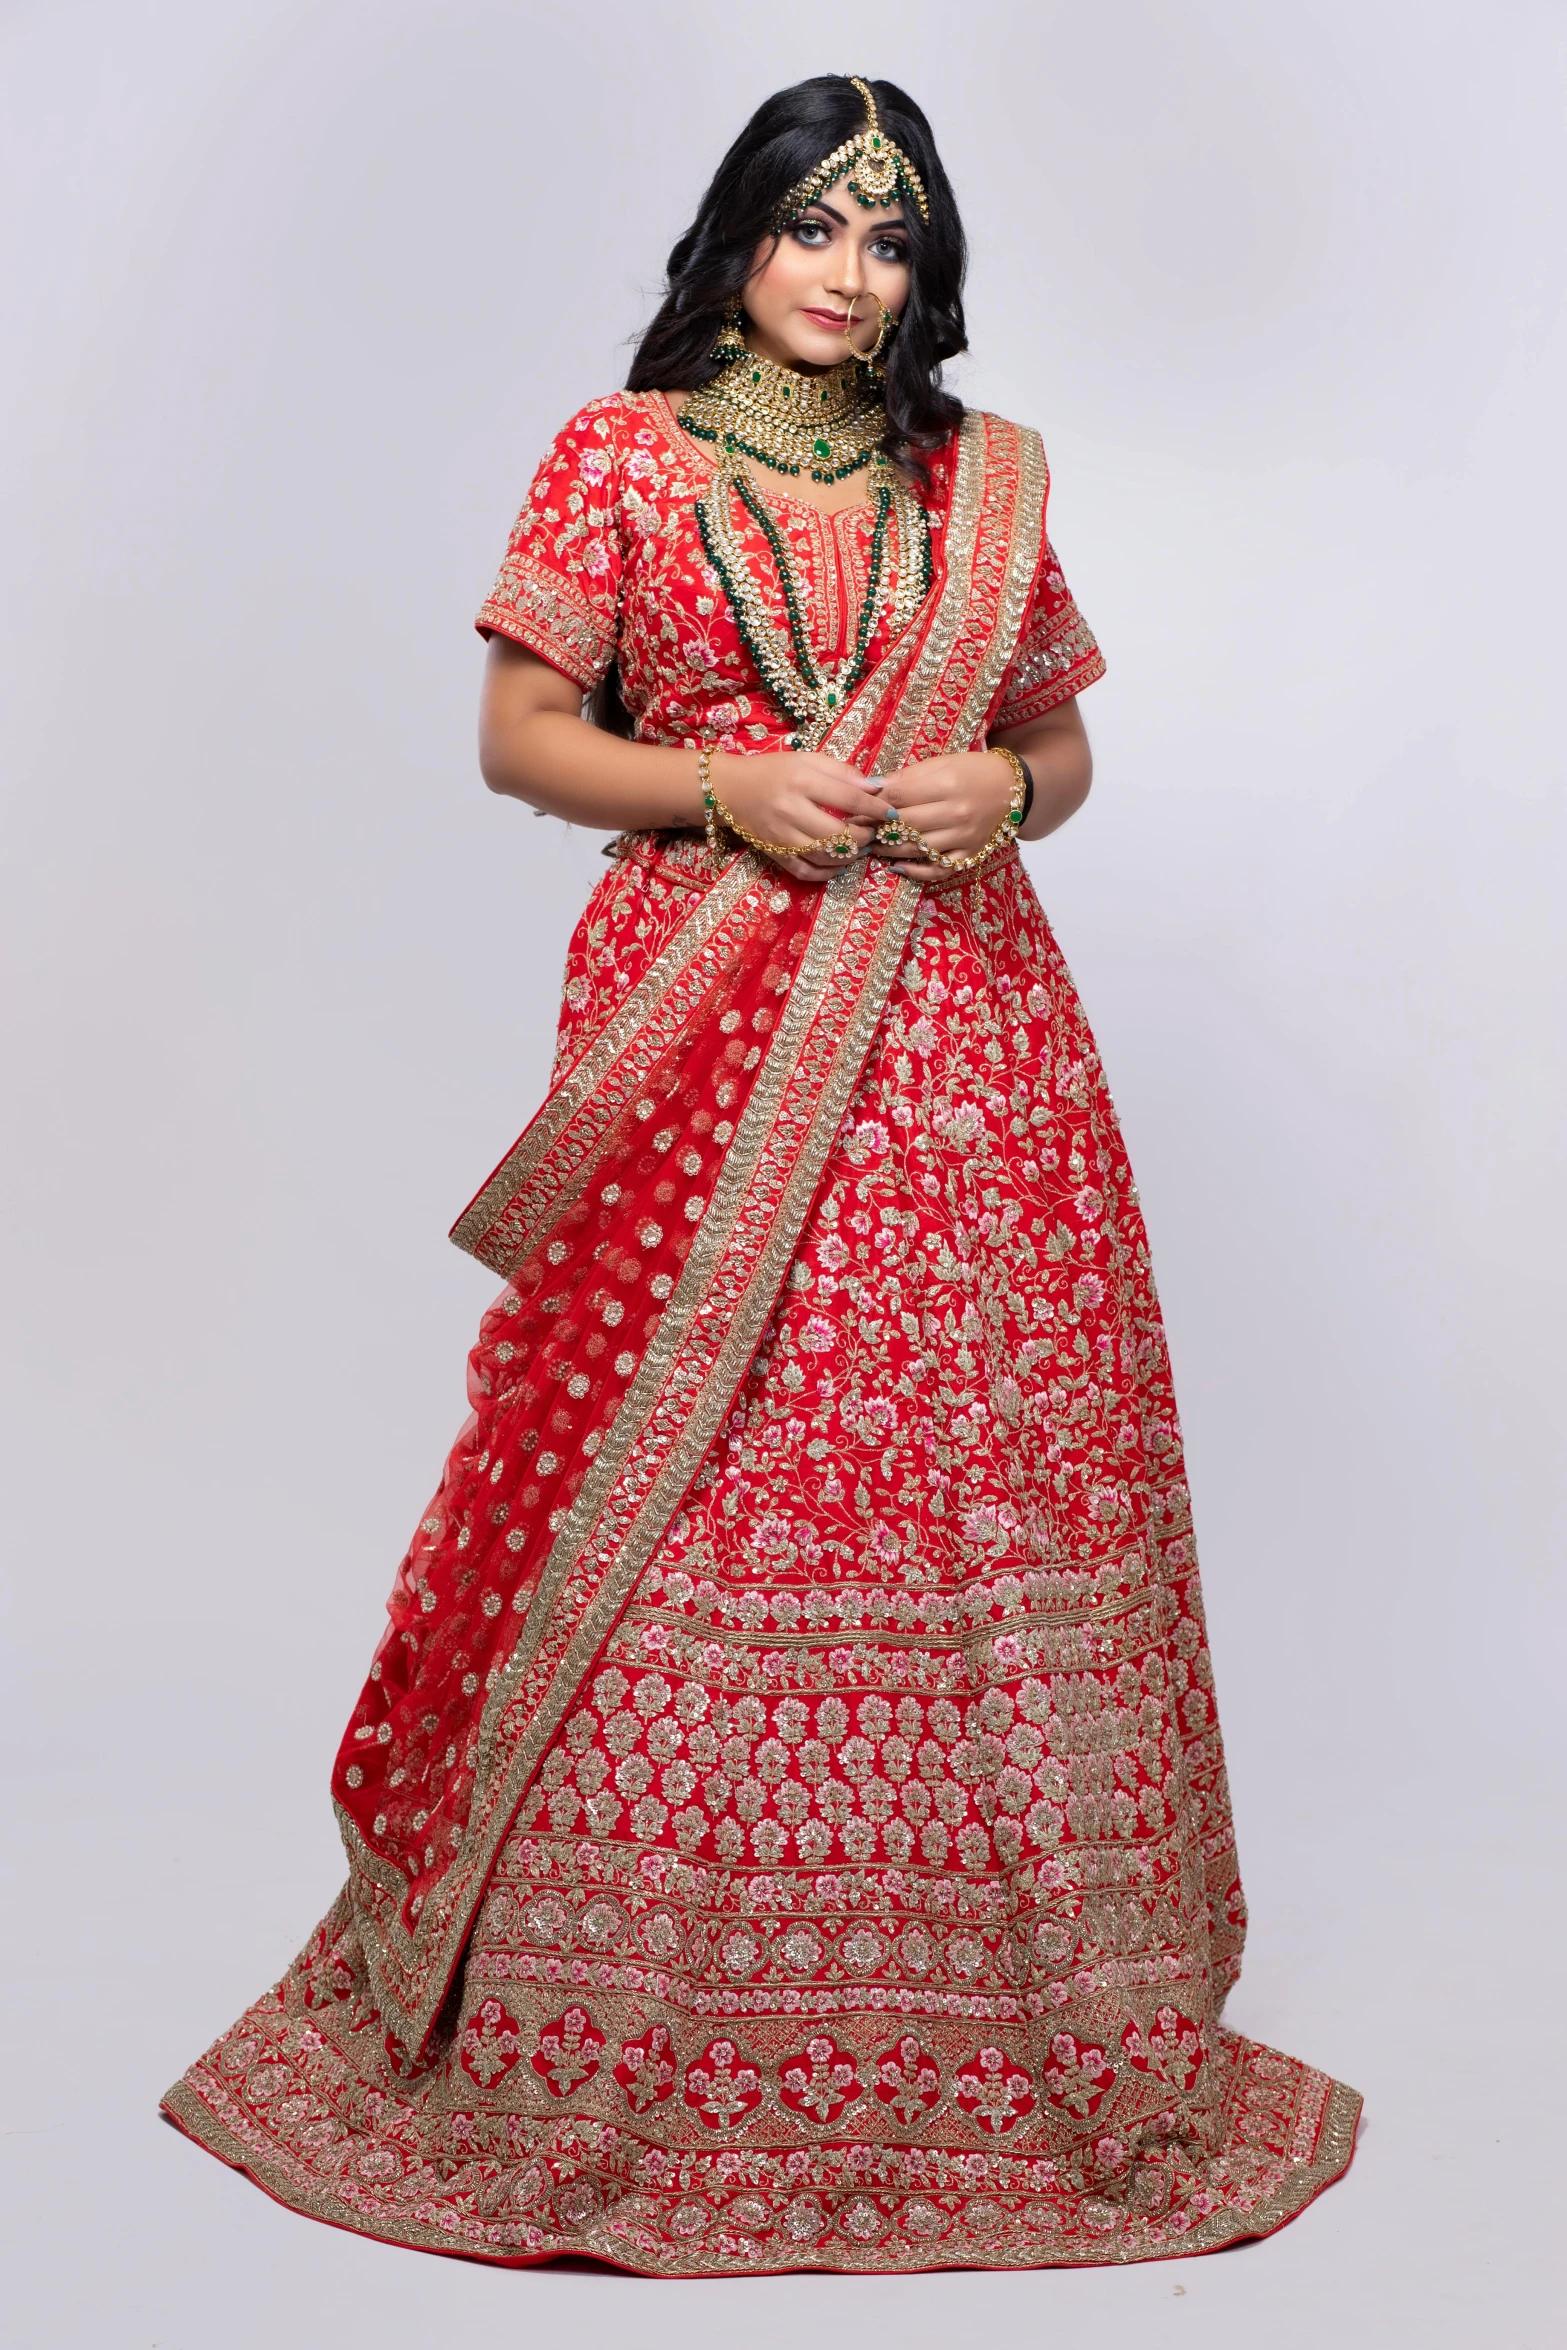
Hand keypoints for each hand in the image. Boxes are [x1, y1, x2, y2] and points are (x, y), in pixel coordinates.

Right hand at [712, 750, 886, 885]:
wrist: (730, 789)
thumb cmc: (774, 771)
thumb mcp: (807, 760)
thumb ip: (841, 772)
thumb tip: (875, 788)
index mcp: (801, 781)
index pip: (849, 799)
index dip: (875, 808)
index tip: (891, 813)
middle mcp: (790, 811)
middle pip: (839, 834)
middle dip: (864, 837)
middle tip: (874, 833)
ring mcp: (781, 836)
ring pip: (825, 857)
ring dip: (849, 856)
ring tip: (859, 847)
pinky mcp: (774, 854)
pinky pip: (806, 872)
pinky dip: (827, 873)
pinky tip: (839, 863)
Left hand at [868, 752, 1016, 881]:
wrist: (1012, 788)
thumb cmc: (972, 771)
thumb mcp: (941, 763)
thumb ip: (907, 777)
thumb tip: (871, 787)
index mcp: (947, 784)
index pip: (899, 797)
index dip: (871, 805)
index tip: (853, 809)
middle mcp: (956, 813)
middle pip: (904, 825)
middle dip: (876, 829)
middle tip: (857, 830)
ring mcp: (964, 837)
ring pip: (917, 849)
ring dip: (889, 850)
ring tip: (871, 846)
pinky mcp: (970, 855)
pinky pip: (939, 870)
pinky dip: (916, 871)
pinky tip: (897, 866)